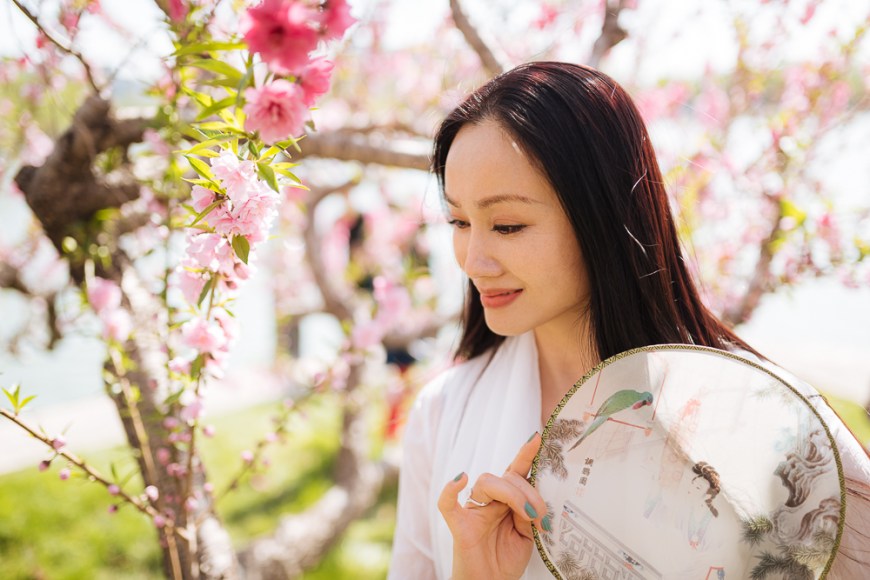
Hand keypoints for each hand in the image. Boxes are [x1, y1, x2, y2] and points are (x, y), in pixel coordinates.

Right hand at [438, 433, 548, 579]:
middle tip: (542, 516)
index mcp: (507, 500)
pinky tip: (460, 478)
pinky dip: (450, 489)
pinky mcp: (459, 524)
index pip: (516, 471)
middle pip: (507, 476)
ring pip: (486, 482)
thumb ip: (528, 514)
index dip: (526, 454)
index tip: (537, 438)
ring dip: (512, 494)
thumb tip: (536, 501)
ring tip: (528, 515)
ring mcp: (473, 510)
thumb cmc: (505, 560)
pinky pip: (447, 504)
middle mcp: (490, 500)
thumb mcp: (527, 536)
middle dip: (529, 493)